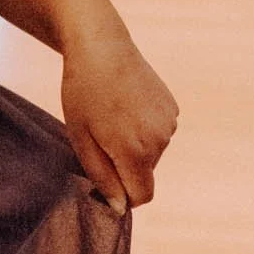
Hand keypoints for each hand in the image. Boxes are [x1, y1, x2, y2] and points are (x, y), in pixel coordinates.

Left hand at [60, 35, 177, 214]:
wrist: (101, 46)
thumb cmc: (83, 93)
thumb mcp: (81, 138)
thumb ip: (102, 176)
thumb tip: (120, 208)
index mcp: (135, 151)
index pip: (141, 196)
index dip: (122, 195)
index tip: (103, 177)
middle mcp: (160, 140)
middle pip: (144, 174)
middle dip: (124, 166)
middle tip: (99, 136)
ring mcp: (170, 122)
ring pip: (152, 153)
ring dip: (134, 145)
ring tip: (111, 116)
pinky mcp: (173, 107)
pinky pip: (158, 132)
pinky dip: (144, 127)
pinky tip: (126, 104)